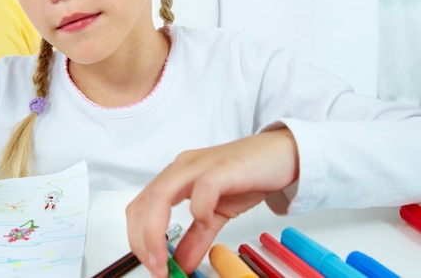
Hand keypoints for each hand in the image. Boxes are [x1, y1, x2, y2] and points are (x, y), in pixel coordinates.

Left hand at [126, 127, 298, 276]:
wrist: (282, 154)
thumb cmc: (248, 176)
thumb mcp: (216, 214)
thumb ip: (197, 237)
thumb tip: (181, 264)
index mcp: (176, 177)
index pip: (140, 206)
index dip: (138, 237)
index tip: (151, 264)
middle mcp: (181, 168)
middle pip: (144, 202)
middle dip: (142, 240)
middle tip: (157, 269)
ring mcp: (200, 165)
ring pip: (161, 194)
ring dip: (156, 232)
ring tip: (167, 261)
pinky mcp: (223, 167)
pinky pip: (202, 188)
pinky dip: (198, 210)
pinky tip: (206, 222)